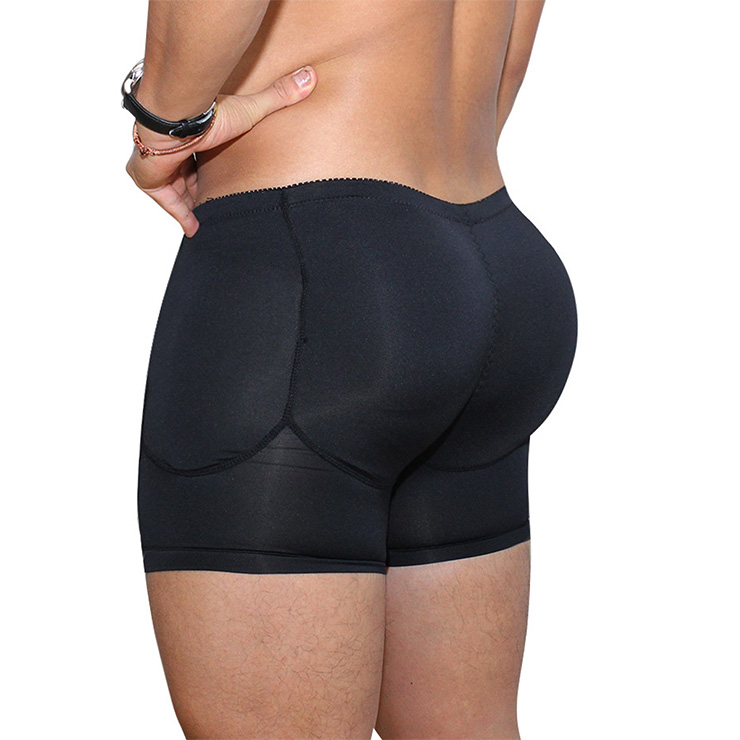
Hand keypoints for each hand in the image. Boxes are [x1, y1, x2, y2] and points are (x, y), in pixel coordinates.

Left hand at [125, 65, 316, 237]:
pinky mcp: (149, 179)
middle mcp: (170, 146)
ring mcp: (156, 163)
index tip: (222, 178)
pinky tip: (196, 229)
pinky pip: (167, 203)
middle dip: (199, 188)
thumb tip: (311, 76)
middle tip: (218, 203)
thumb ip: (278, 96)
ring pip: (176, 189)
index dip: (209, 166)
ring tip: (212, 218)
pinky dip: (181, 215)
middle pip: (187, 173)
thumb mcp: (250, 109)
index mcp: (189, 131)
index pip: (199, 151)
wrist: (176, 119)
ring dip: (192, 203)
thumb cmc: (209, 113)